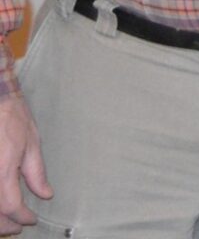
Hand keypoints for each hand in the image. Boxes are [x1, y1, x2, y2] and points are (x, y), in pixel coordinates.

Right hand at [0, 95, 50, 234]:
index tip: (31, 220)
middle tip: (17, 227)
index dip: (22, 217)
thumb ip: (37, 173)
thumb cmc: (13, 119)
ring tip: (5, 222)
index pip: (11, 206)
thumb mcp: (32, 143)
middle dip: (5, 225)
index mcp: (3, 171)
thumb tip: (46, 194)